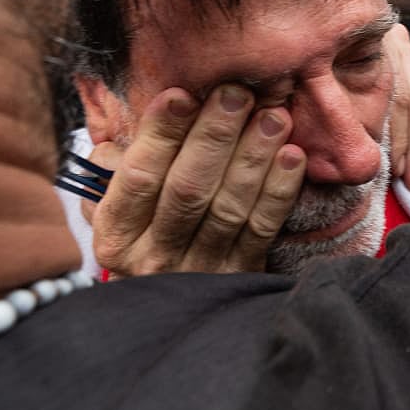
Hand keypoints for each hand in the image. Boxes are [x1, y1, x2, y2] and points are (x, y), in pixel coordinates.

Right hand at [84, 85, 304, 275]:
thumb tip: (146, 113)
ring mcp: (199, 270)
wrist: (172, 314)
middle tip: (237, 95)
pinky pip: (261, 230)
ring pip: (228, 208)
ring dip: (254, 157)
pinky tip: (292, 156)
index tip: (182, 95)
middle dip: (214, 137)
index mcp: (116, 235)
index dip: (160, 135)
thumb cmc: (146, 236)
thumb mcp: (120, 206)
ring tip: (274, 117)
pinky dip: (279, 191)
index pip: (138, 178)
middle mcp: (153, 257)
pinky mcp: (239, 277)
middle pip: (187, 190)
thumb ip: (123, 163)